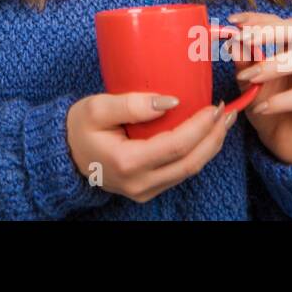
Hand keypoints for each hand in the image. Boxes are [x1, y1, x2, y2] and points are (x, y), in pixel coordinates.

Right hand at [66, 92, 235, 202]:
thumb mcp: (96, 107)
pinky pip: (180, 172)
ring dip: (210, 145)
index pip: (175, 146)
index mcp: (127, 162)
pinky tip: (204, 135)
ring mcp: (145, 190)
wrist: (64, 153)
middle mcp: (139, 183)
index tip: (214, 106)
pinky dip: (197, 153)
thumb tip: (170, 101)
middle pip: (190, 162)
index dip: (199, 127)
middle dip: (213, 137)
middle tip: (227, 113)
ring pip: (189, 170)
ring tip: (222, 121)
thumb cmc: (78, 127)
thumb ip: (131, 103)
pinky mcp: (148, 189)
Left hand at [226, 12, 291, 164]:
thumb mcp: (250, 82)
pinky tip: (261, 108)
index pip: (282, 22)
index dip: (258, 19)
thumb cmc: (270, 107)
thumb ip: (244, 61)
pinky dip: (279, 100)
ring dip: (271, 66)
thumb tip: (232, 41)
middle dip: (269, 32)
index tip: (232, 22)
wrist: (286, 144)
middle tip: (243, 40)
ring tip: (247, 77)